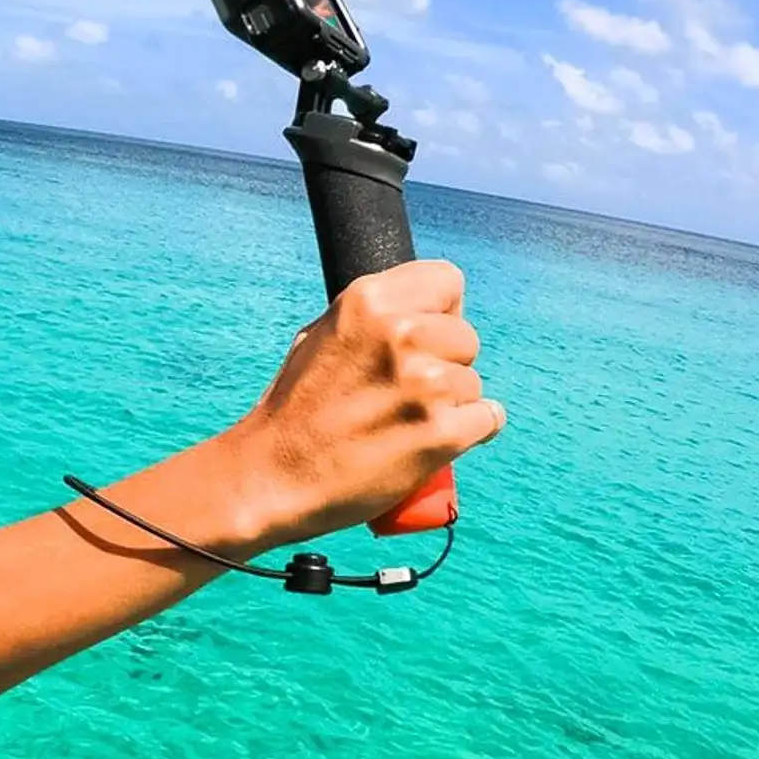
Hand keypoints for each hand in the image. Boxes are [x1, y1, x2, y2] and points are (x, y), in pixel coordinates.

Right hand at [227, 261, 503, 544]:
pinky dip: (468, 433)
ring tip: (406, 423)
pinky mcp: (441, 433)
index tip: (424, 339)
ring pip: (474, 383)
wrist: (271, 477)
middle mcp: (400, 334)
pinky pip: (487, 419)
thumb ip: (373, 318)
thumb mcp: (320, 335)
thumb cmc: (294, 411)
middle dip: (446, 363)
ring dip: (452, 404)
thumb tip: (422, 312)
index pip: (447, 281)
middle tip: (406, 393)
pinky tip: (434, 440)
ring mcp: (424, 384)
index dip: (440, 312)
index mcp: (368, 300)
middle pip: (467, 336)